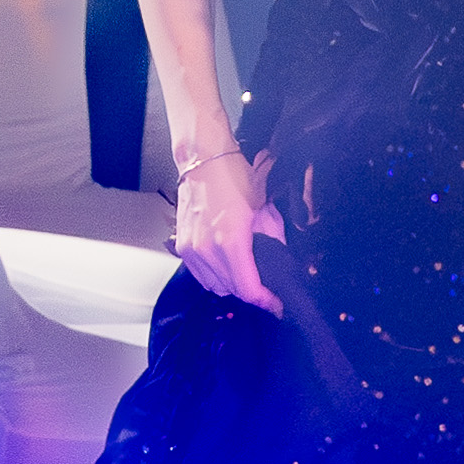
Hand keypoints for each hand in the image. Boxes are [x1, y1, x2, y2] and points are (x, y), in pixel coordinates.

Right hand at [168, 148, 285, 310]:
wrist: (203, 160)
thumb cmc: (232, 177)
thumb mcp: (263, 209)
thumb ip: (273, 239)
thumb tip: (279, 261)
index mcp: (230, 241)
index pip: (248, 288)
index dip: (265, 300)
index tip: (276, 303)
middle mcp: (207, 250)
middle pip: (232, 290)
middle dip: (251, 292)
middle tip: (266, 289)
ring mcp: (192, 250)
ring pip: (215, 286)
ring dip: (232, 286)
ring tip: (246, 276)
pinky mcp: (183, 247)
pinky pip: (201, 276)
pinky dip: (215, 277)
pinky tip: (226, 267)